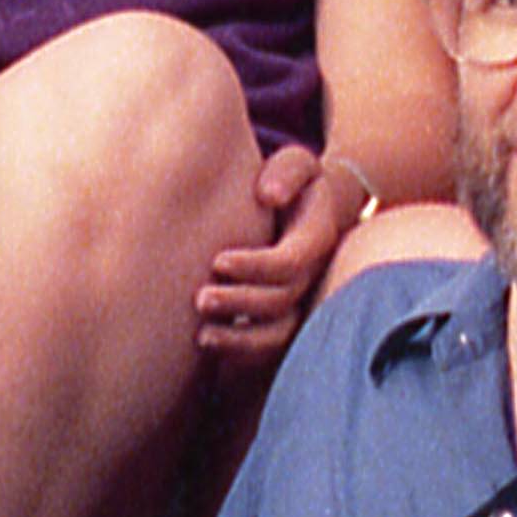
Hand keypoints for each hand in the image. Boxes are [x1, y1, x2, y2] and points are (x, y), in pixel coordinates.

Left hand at [196, 138, 351, 368]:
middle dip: (240, 303)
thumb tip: (268, 195)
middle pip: (282, 301)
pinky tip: (207, 343)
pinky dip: (240, 352)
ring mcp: (301, 300)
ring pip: (279, 334)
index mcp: (317, 238)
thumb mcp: (297, 164)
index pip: (291, 262)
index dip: (256, 266)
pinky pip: (269, 348)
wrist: (304, 208)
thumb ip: (288, 171)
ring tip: (202, 336)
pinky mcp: (283, 318)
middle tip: (200, 299)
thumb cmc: (291, 182)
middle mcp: (313, 275)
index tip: (217, 260)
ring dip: (240, 340)